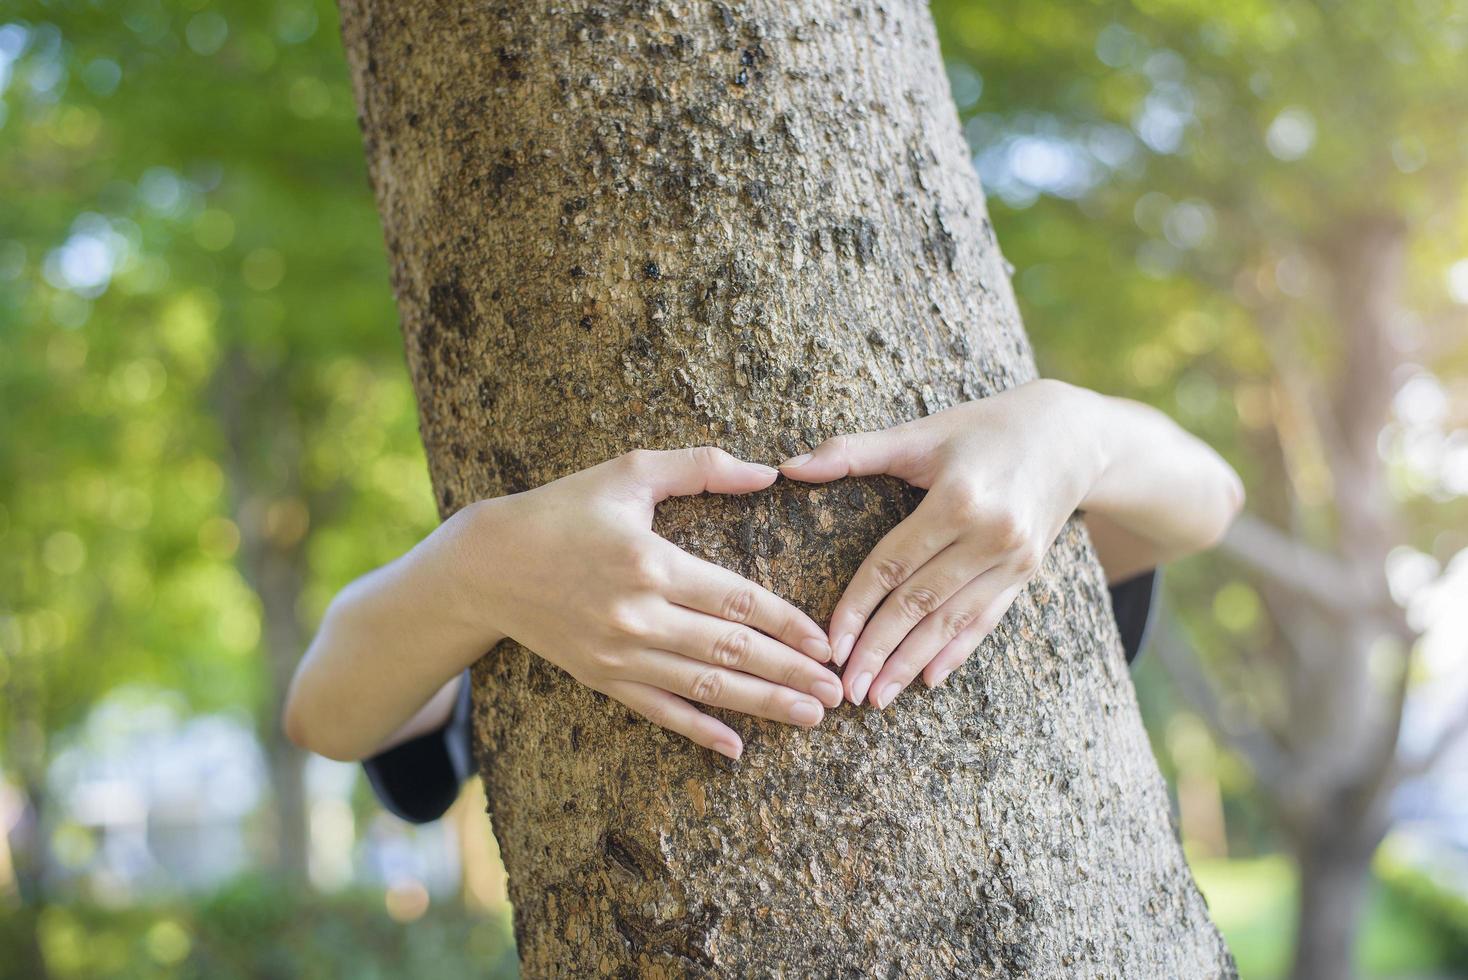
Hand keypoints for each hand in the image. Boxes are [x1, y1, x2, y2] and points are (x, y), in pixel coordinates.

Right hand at [466, 447, 838, 758]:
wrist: (485, 566)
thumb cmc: (561, 509)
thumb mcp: (628, 472)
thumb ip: (700, 469)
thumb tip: (768, 472)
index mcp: (652, 564)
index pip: (739, 601)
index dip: (789, 626)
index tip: (826, 644)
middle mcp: (639, 616)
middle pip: (732, 653)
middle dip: (791, 675)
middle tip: (839, 692)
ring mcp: (619, 655)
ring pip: (705, 688)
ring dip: (763, 706)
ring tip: (811, 717)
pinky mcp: (602, 679)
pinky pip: (659, 711)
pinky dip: (699, 731)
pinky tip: (736, 747)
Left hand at [778, 380, 1106, 708]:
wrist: (1070, 434)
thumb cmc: (982, 428)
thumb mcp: (920, 433)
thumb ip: (852, 452)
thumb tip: (788, 466)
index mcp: (958, 499)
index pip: (894, 565)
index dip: (858, 607)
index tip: (830, 645)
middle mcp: (991, 535)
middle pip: (921, 603)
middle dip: (880, 651)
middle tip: (847, 689)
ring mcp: (1014, 559)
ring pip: (952, 621)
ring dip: (912, 663)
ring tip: (877, 697)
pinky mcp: (1027, 573)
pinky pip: (987, 621)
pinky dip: (957, 653)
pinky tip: (929, 680)